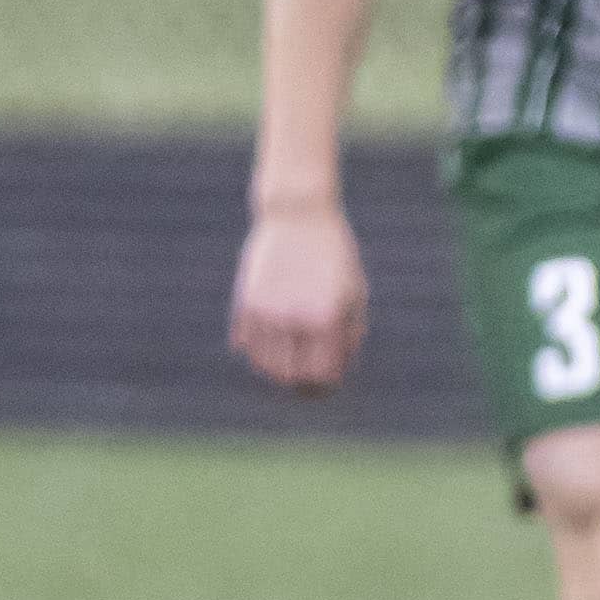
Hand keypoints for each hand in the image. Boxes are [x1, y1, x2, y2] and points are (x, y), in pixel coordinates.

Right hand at [231, 203, 367, 391]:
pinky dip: (257, 350)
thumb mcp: (354, 289)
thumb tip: (341, 367)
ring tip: (289, 361)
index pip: (321, 374)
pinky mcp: (246, 300)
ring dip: (276, 369)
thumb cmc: (334, 253)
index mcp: (326, 319)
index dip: (325, 385)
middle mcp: (294, 319)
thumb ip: (350, 330)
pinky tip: (271, 343)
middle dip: (300, 383)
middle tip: (306, 379)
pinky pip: (246, 342)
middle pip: (289, 375)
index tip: (328, 383)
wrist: (298, 214)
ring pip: (263, 363)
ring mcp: (266, 311)